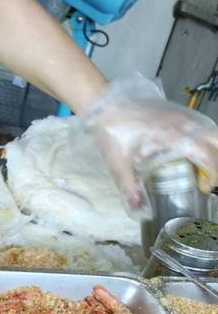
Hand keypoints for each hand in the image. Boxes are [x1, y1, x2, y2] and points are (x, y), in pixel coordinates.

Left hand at [81, 74, 217, 212]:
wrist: (106, 105)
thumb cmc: (113, 131)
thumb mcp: (118, 163)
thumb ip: (129, 187)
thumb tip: (137, 208)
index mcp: (173, 136)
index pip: (206, 154)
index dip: (212, 172)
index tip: (205, 187)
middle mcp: (184, 123)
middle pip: (216, 140)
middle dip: (216, 161)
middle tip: (205, 178)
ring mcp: (183, 115)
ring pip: (212, 131)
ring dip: (212, 150)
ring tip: (200, 169)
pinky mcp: (179, 113)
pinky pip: (202, 125)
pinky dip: (205, 140)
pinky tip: (192, 153)